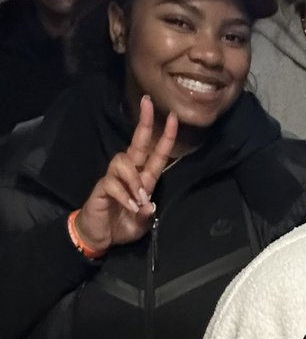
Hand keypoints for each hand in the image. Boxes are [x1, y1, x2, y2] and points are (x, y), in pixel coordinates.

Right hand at [75, 96, 178, 251]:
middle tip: (148, 102)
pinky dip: (124, 195)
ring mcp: (114, 178)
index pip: (156, 153)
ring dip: (134, 180)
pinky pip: (113, 183)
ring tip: (137, 200)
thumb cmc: (122, 225)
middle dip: (144, 123)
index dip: (166, 136)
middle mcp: (130, 174)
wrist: (99, 236)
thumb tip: (148, 205)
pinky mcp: (102, 187)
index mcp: (144, 179)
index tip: (174, 117)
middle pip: (137, 143)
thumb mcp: (141, 224)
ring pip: (124, 161)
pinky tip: (129, 207)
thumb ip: (145, 215)